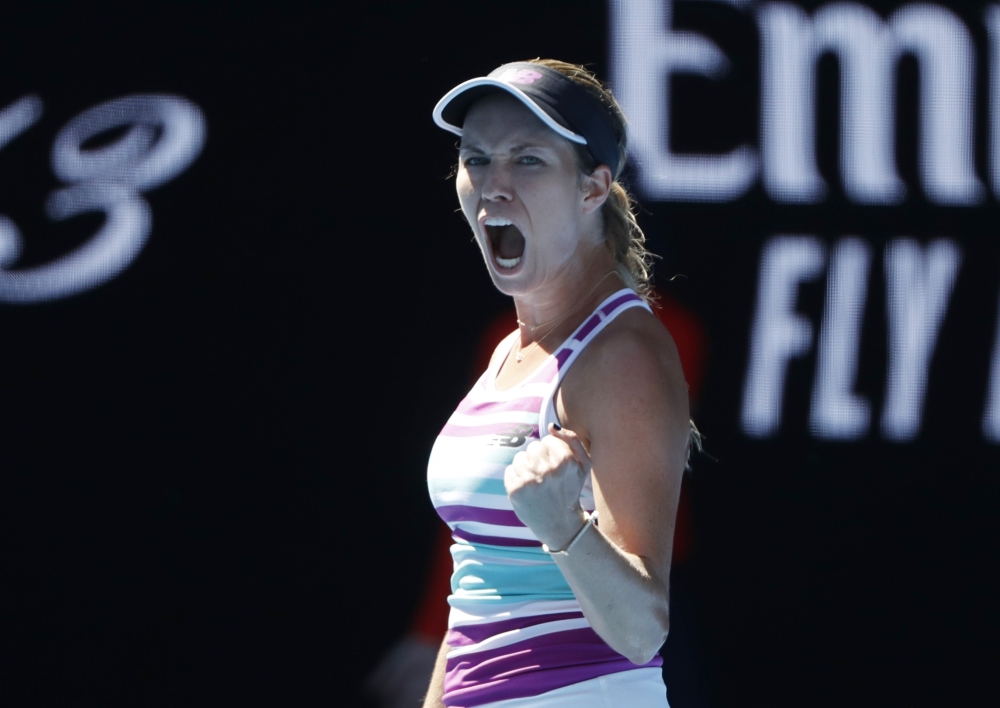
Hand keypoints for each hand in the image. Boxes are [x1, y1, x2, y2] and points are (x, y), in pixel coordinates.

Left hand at [504, 423, 592, 549]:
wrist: (560, 524)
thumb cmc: (571, 490)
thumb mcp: (584, 465)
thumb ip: (572, 440)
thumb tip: (551, 427)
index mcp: (565, 461)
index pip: (547, 440)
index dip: (551, 453)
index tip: (556, 468)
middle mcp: (547, 470)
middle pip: (532, 447)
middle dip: (537, 459)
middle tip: (545, 477)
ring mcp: (530, 480)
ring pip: (519, 458)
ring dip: (526, 468)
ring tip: (536, 483)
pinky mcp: (515, 490)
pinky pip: (509, 470)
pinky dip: (516, 478)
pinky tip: (527, 489)